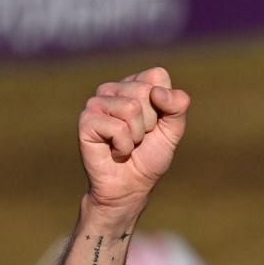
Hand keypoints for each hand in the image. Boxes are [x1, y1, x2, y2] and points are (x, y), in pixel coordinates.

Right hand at [77, 66, 190, 212]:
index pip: (158, 76)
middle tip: (139, 138)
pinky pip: (117, 128)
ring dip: (136, 136)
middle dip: (150, 123)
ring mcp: (96, 103)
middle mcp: (113, 89)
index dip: (165, 104)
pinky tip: (114, 151)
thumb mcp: (172, 131)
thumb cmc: (149, 157)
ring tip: (127, 144)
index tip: (155, 124)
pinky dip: (123, 146)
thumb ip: (177, 107)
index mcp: (134, 85)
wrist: (129, 188)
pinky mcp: (86, 121)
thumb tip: (157, 92)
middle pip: (146, 92)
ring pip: (131, 108)